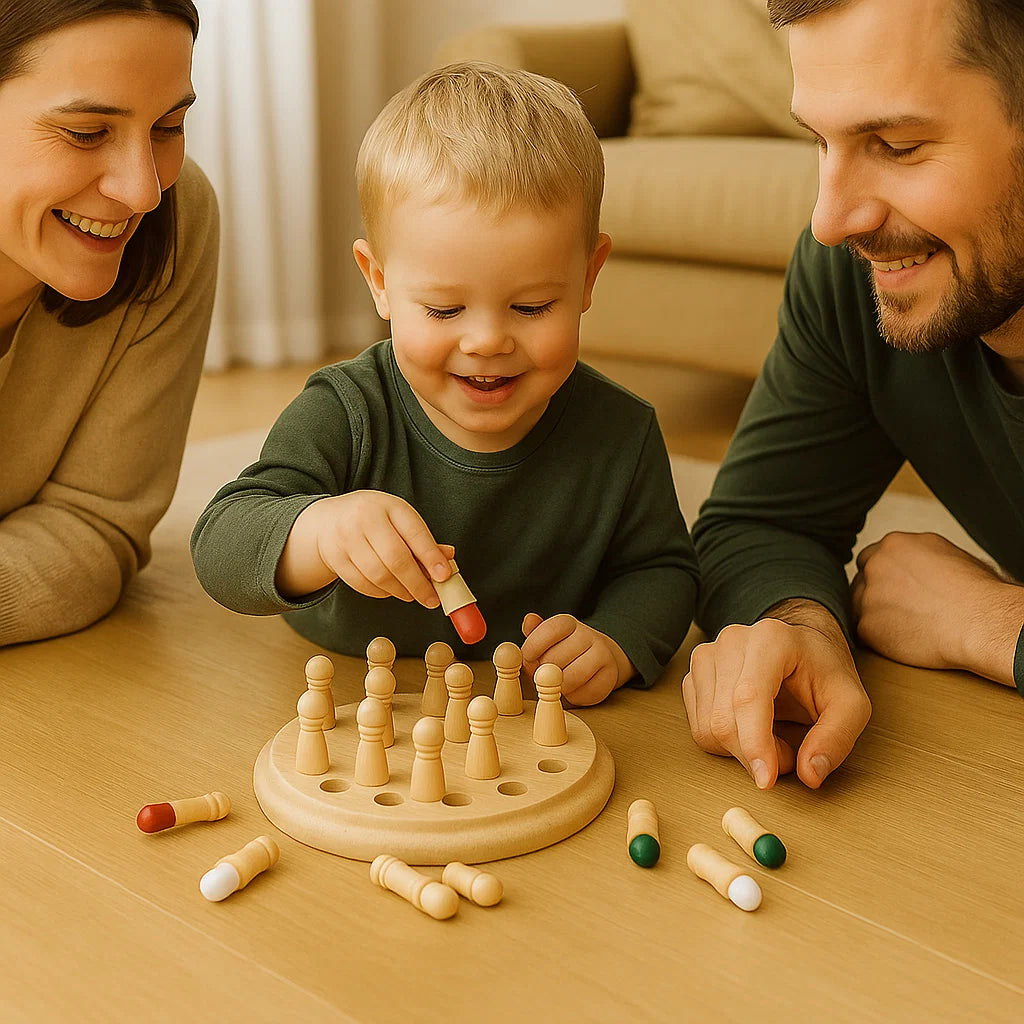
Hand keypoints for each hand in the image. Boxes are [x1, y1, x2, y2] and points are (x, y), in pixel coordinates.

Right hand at [275, 490, 452, 605]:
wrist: (328, 519)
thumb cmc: (374, 519)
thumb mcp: (399, 519)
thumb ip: (423, 540)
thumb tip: (448, 558)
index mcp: (389, 506)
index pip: (414, 533)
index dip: (431, 557)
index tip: (444, 576)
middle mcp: (364, 519)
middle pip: (395, 559)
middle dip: (417, 584)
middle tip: (431, 598)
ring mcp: (346, 538)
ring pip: (378, 575)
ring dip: (400, 591)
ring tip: (411, 594)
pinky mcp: (335, 558)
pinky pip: (362, 584)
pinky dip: (381, 593)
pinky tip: (390, 590)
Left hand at [520, 612, 634, 705]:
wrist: (600, 659)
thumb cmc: (564, 651)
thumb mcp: (547, 639)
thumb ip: (534, 633)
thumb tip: (529, 620)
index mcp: (568, 623)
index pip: (549, 630)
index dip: (533, 647)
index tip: (528, 659)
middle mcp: (588, 635)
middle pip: (556, 658)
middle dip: (544, 672)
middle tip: (543, 676)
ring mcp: (602, 654)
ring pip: (572, 677)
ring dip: (560, 687)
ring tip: (558, 685)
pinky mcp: (611, 675)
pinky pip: (587, 692)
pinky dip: (576, 697)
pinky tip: (574, 690)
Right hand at [681, 603, 870, 789]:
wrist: (800, 647)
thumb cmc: (823, 671)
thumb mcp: (851, 704)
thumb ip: (836, 739)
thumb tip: (810, 774)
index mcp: (771, 640)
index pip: (749, 698)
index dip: (755, 743)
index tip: (766, 780)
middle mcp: (732, 642)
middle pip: (724, 720)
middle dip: (756, 755)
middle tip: (789, 755)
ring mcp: (707, 656)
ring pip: (707, 729)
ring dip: (741, 752)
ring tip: (772, 738)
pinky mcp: (694, 675)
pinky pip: (699, 728)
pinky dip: (725, 744)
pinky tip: (749, 730)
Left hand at [852, 531, 1022, 683]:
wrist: (981, 622)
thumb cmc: (978, 593)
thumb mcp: (949, 554)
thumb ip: (919, 556)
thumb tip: (917, 563)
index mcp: (895, 544)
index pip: (871, 557)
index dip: (882, 575)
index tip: (892, 587)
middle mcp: (876, 565)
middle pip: (861, 580)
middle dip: (875, 593)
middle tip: (898, 609)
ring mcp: (868, 595)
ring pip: (859, 606)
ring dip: (875, 615)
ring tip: (907, 625)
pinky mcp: (867, 625)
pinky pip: (864, 632)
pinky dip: (879, 638)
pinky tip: (904, 639)